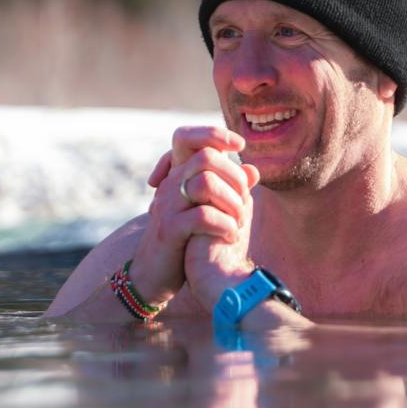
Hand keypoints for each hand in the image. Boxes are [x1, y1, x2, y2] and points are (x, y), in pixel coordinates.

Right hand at [129, 126, 259, 304]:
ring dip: (233, 204)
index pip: (189, 137)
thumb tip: (253, 170)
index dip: (216, 134)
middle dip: (235, 177)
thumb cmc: (184, 239)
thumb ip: (229, 190)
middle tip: (245, 201)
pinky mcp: (170, 229)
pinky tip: (230, 237)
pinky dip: (225, 226)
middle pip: (206, 156)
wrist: (153, 273)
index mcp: (178, 176)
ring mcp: (167, 205)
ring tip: (239, 223)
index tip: (241, 146)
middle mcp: (170, 184)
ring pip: (206, 183)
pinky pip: (203, 217)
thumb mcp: (206, 210)